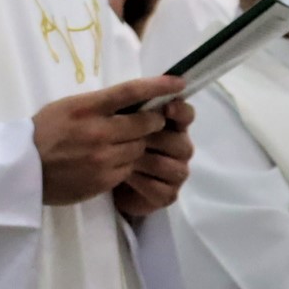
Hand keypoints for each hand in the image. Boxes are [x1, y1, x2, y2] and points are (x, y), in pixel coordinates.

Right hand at [32, 76, 180, 205]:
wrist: (22, 168)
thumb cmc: (43, 132)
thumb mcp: (66, 107)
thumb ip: (98, 105)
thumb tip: (132, 101)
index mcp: (86, 107)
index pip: (130, 92)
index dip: (158, 86)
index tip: (178, 82)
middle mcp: (98, 131)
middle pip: (145, 122)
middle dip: (154, 120)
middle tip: (153, 120)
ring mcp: (103, 157)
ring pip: (140, 147)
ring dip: (140, 143)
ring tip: (127, 142)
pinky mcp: (105, 179)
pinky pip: (129, 168)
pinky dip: (127, 163)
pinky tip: (114, 160)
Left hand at [113, 100, 194, 218]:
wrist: (103, 178)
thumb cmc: (112, 143)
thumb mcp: (117, 120)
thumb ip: (131, 108)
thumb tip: (135, 93)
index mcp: (171, 125)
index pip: (186, 115)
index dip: (180, 111)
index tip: (167, 107)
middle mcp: (180, 147)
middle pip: (180, 142)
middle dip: (153, 139)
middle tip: (127, 138)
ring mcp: (177, 172)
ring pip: (169, 166)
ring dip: (143, 161)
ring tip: (118, 157)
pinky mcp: (168, 195)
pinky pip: (158, 188)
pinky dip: (140, 181)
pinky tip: (124, 176)